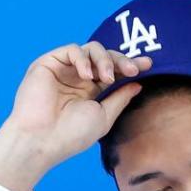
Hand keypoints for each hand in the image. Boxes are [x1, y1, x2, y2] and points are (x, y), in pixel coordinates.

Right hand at [0, 41, 154, 190]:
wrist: (42, 141)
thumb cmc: (71, 135)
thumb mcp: (103, 116)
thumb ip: (119, 98)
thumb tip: (138, 84)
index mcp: (90, 91)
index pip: (113, 72)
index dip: (129, 65)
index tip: (148, 64)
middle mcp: (77, 78)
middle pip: (105, 57)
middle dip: (121, 60)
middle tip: (133, 69)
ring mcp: (64, 70)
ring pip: (91, 49)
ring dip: (104, 60)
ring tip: (106, 78)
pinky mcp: (49, 63)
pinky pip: (72, 50)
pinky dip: (83, 59)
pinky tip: (86, 76)